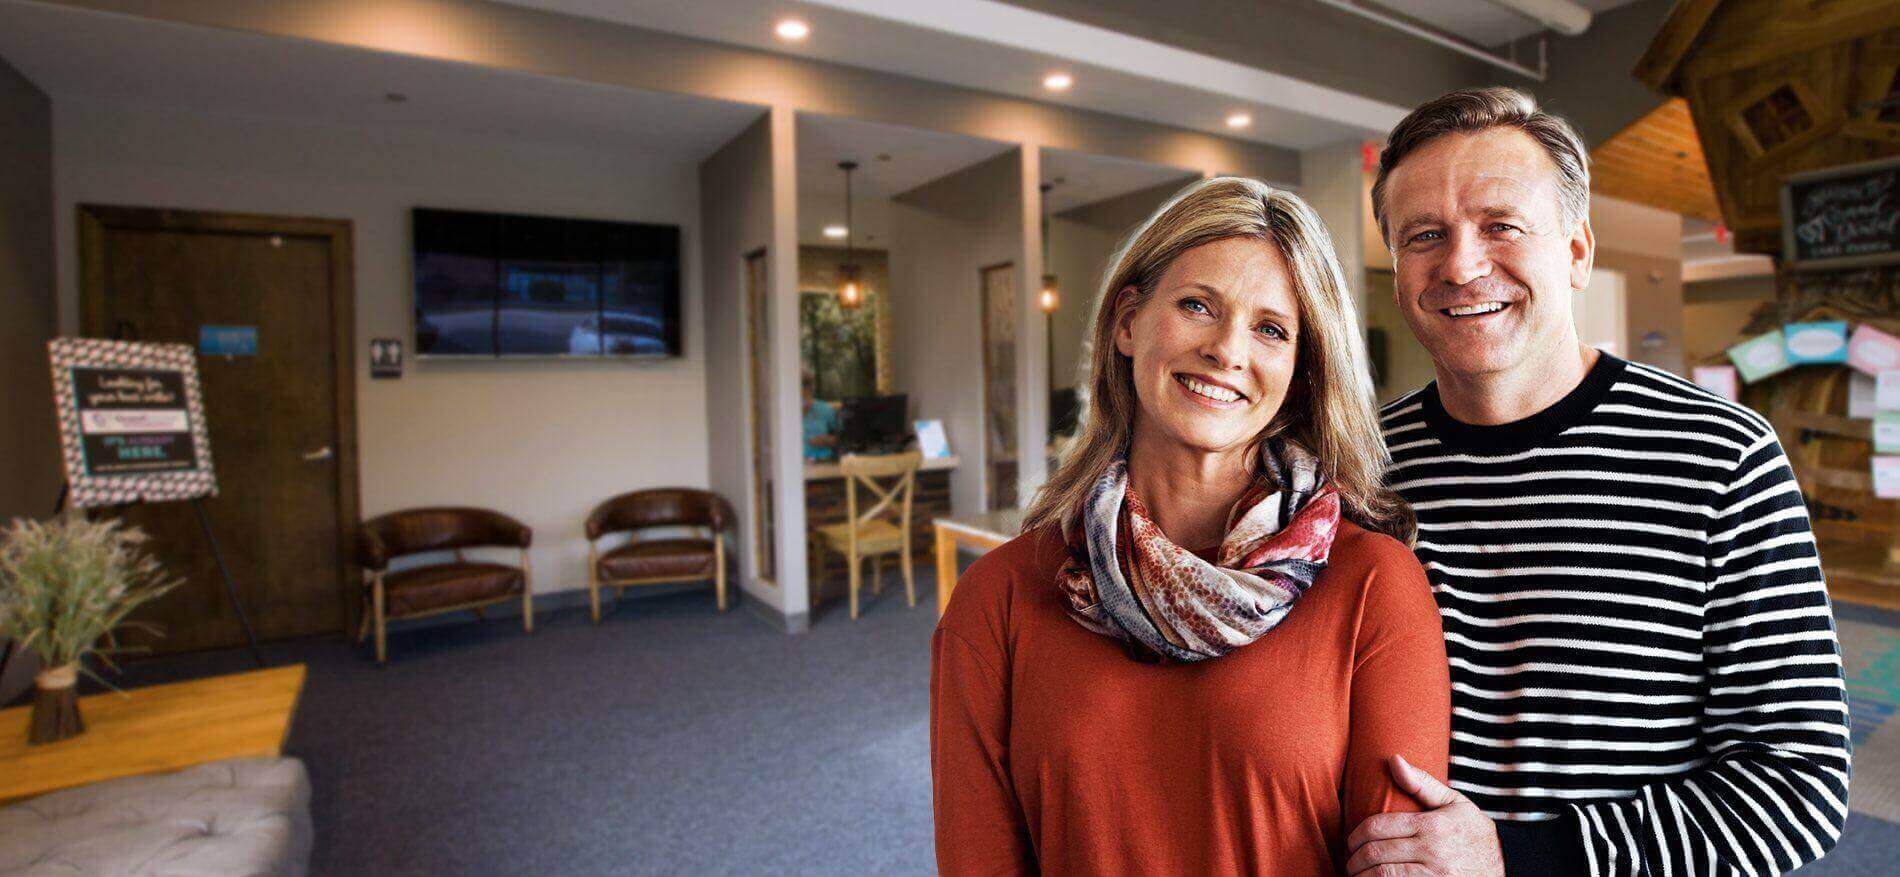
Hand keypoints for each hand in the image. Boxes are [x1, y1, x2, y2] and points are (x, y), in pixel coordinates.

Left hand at [1344, 755, 1503, 876]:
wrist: (1507, 865)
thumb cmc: (1475, 833)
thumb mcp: (1455, 803)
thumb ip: (1422, 783)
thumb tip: (1393, 759)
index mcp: (1432, 826)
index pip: (1379, 827)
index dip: (1356, 835)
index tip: (1351, 841)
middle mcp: (1433, 851)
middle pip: (1376, 852)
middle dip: (1354, 858)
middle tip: (1350, 860)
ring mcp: (1435, 876)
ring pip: (1383, 875)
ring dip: (1361, 876)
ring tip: (1356, 874)